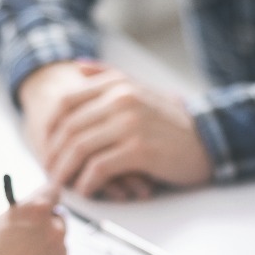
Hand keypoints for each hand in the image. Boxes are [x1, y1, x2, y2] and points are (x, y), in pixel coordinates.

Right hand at [0, 185, 66, 254]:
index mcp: (33, 212)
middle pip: (57, 222)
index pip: (51, 192)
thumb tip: (7, 223)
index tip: (42, 199)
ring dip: (42, 251)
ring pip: (56, 248)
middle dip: (42, 226)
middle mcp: (53, 233)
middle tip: (23, 236)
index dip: (44, 195)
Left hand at [41, 65, 212, 197]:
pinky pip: (99, 168)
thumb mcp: (140, 90)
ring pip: (80, 148)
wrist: (207, 142)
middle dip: (54, 155)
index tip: (46, 149)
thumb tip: (78, 65)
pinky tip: (86, 189)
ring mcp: (131, 124)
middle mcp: (122, 99)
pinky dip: (87, 182)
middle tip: (50, 172)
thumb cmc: (170, 123)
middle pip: (69, 128)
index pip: (66, 103)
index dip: (49, 129)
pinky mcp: (140, 150)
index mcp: (118, 84)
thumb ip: (109, 76)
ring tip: (63, 184)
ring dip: (66, 171)